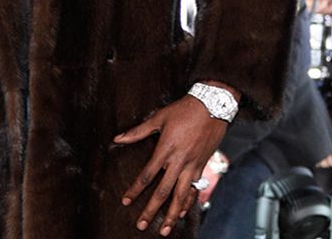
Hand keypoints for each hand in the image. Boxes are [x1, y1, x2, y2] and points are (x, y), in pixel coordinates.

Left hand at [113, 92, 230, 234]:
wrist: (213, 105)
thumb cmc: (184, 110)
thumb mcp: (159, 118)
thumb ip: (138, 131)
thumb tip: (117, 138)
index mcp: (166, 149)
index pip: (147, 175)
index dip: (135, 190)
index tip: (126, 201)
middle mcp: (179, 161)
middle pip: (163, 192)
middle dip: (151, 210)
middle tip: (141, 225)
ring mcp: (193, 166)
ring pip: (181, 196)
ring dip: (172, 214)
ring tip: (165, 230)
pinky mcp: (202, 166)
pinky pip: (195, 190)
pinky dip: (188, 203)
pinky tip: (182, 213)